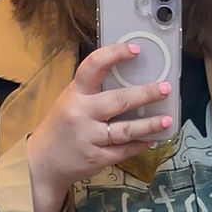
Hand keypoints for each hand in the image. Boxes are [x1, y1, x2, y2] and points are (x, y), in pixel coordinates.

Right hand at [26, 42, 172, 211]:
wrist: (43, 162)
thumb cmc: (62, 126)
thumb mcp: (70, 101)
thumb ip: (93, 91)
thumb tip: (129, 77)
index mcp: (75, 93)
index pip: (93, 66)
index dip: (115, 54)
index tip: (135, 50)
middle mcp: (82, 113)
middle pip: (119, 100)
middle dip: (145, 94)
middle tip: (165, 88)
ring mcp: (90, 138)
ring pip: (126, 130)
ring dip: (150, 125)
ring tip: (168, 120)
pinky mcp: (97, 158)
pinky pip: (124, 151)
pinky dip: (139, 145)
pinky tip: (151, 140)